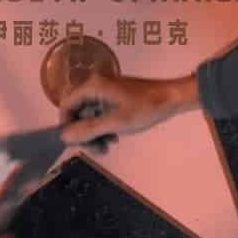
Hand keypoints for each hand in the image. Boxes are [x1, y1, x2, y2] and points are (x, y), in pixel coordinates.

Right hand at [57, 71, 200, 144]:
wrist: (174, 98)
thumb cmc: (145, 108)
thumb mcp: (116, 123)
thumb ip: (88, 130)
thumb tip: (64, 137)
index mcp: (93, 87)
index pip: (67, 105)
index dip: (67, 126)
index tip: (75, 144)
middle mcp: (97, 86)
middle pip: (78, 112)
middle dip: (84, 133)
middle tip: (96, 150)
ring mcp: (107, 92)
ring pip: (90, 116)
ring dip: (95, 134)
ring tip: (107, 147)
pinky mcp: (116, 98)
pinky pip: (101, 115)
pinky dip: (104, 128)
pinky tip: (114, 139)